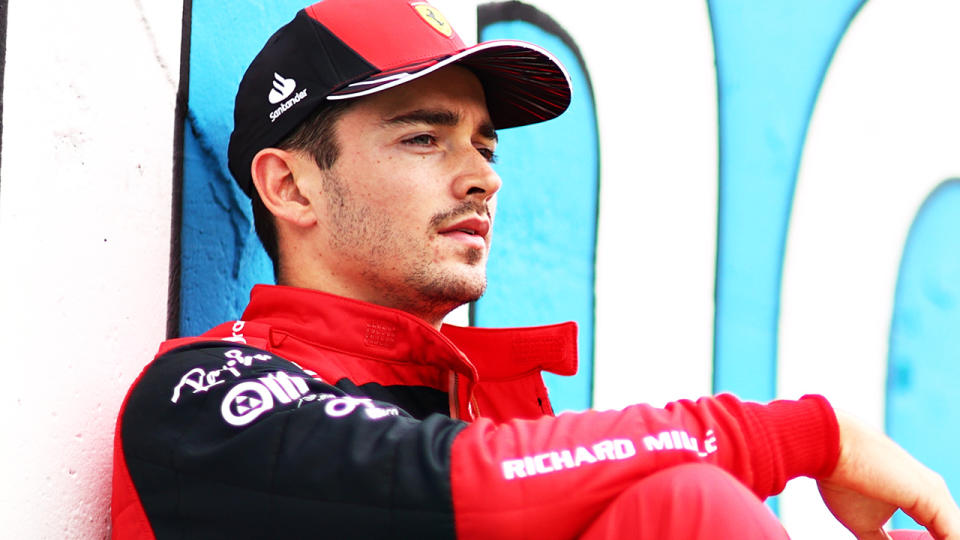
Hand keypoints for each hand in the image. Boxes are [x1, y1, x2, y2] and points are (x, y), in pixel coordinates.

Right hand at [817, 411, 959, 538]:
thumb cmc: (840, 478)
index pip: (939, 534)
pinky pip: (952, 537)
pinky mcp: (932, 498)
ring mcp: (936, 495)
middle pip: (949, 533)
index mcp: (921, 496)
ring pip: (952, 534)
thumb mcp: (862, 521)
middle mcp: (935, 494)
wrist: (831, 444)